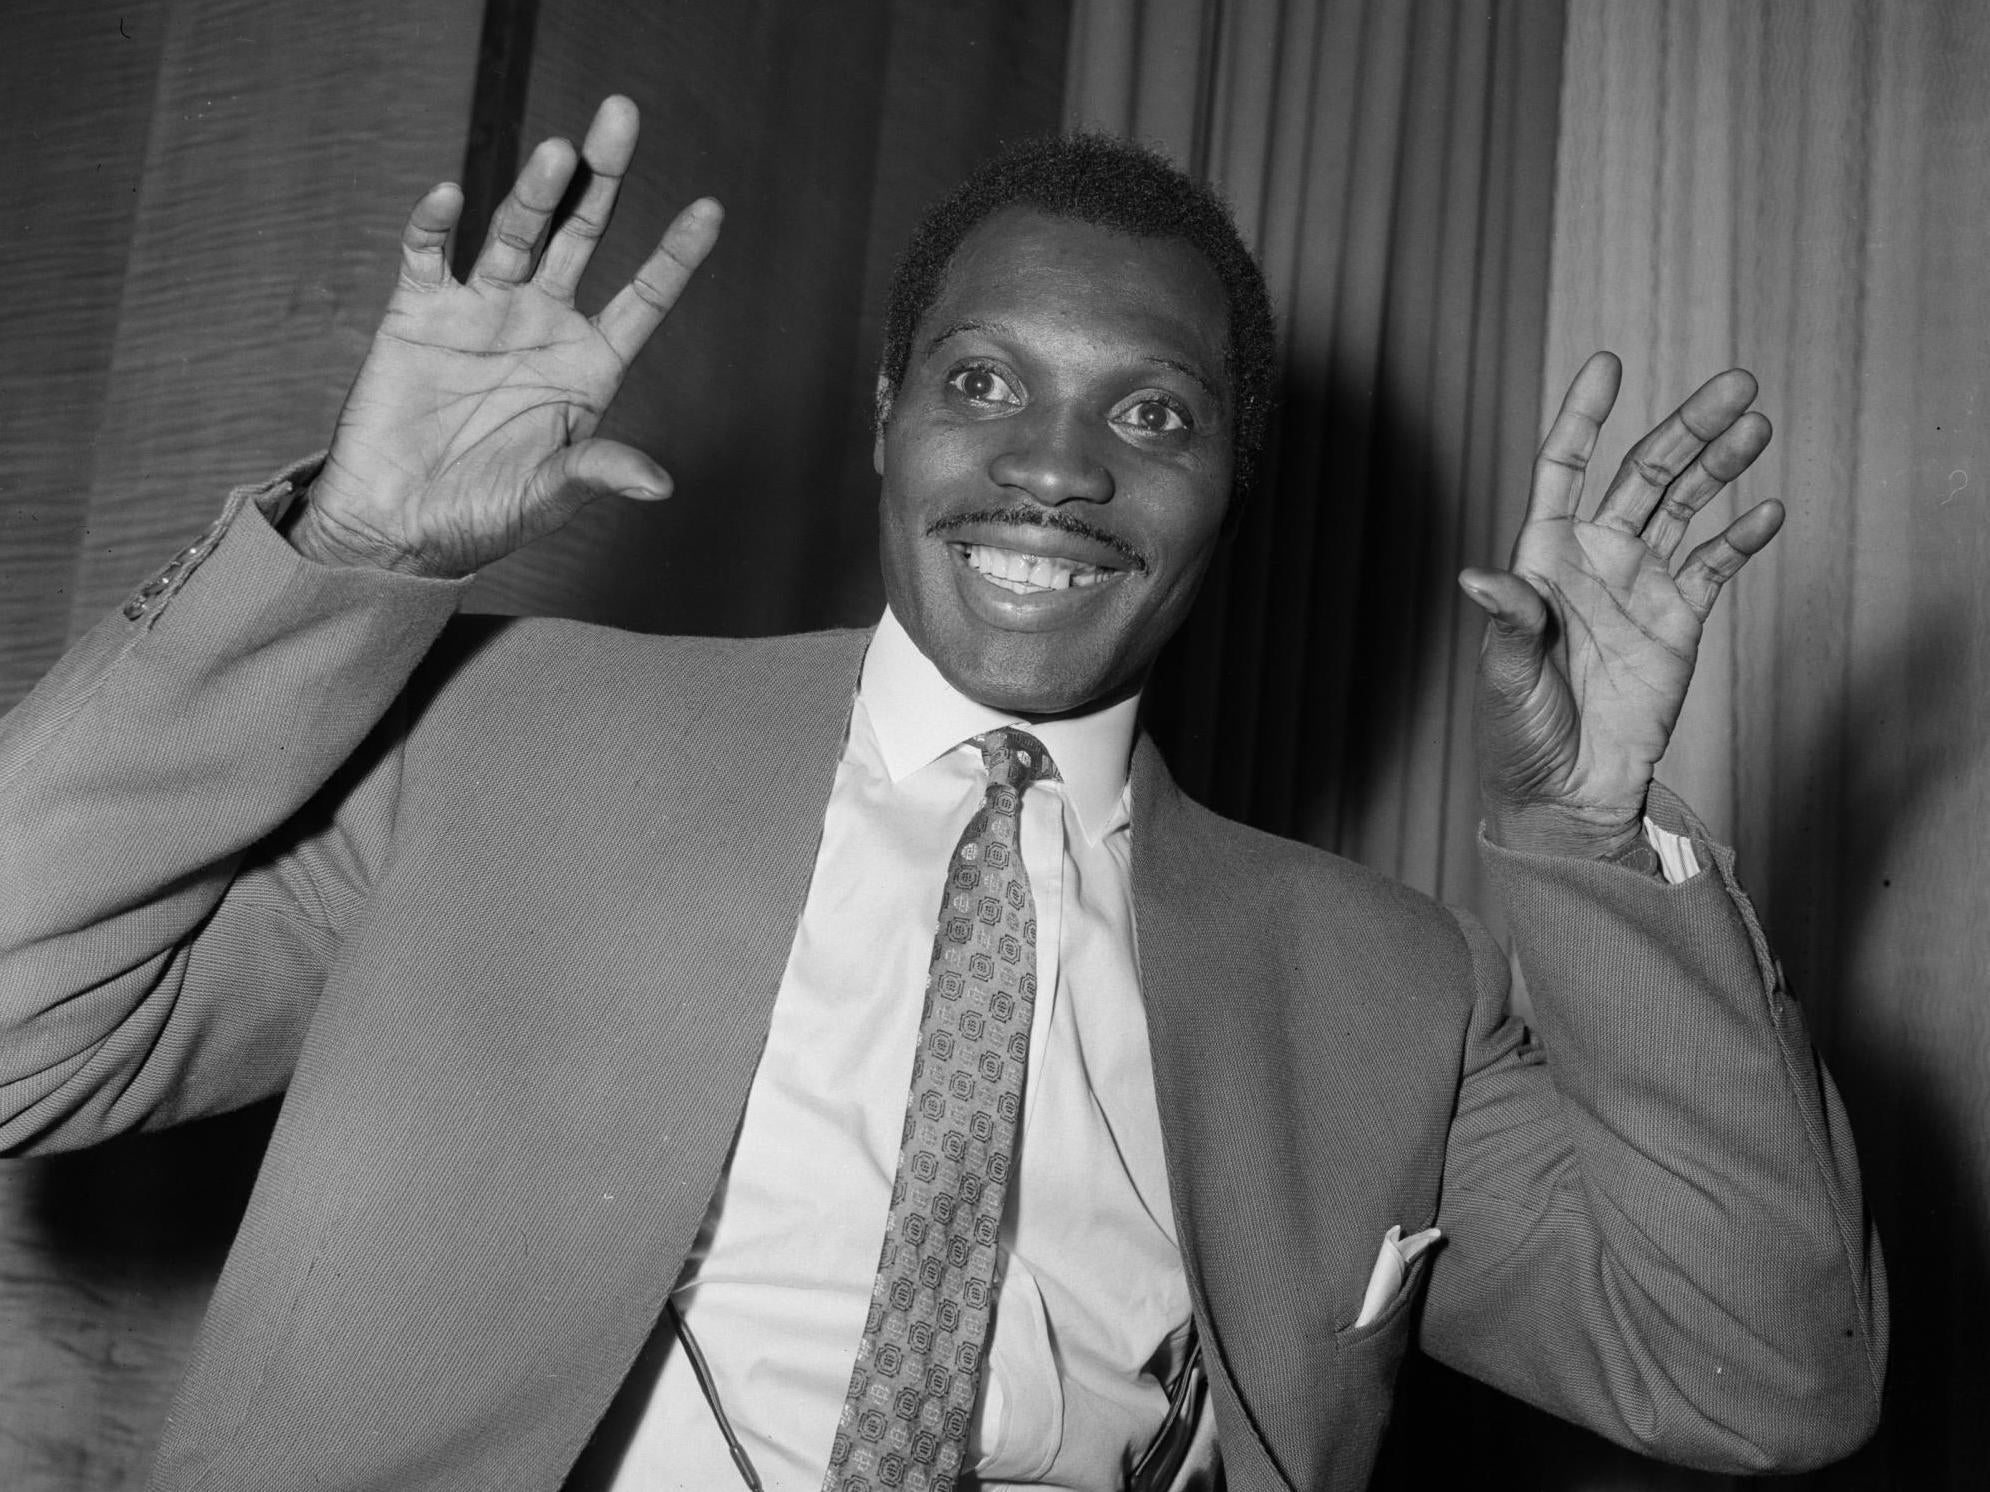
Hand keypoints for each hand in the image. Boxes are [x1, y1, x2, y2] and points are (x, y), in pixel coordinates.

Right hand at [290, 96, 721, 576]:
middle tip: (621, 116)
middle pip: (582, 236)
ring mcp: (483, 311)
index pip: (644, 298)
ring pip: (516, 234)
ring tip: (558, 153)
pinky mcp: (419, 312)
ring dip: (535, 193)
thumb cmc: (482, 517)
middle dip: (602, 178)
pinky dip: (436, 224)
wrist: (396, 525)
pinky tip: (452, 197)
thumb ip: (599, 473)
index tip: (710, 208)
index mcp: (588, 366)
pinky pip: (429, 255)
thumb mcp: (550, 498)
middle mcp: (543, 325)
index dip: (675, 255)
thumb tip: (660, 484)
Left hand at [1459, 352, 1781, 859]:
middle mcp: (1594, 558)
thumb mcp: (1506, 676)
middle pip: (1644, 474)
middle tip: (1737, 385)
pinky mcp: (1679, 620)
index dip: (1583, 416)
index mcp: (1542, 557)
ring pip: (1687, 506)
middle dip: (1687, 428)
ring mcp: (1640, 585)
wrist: (1566, 793)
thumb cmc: (1518, 735)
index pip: (1563, 467)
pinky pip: (1715, 565)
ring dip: (1723, 465)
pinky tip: (1769, 510)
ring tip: (1758, 425)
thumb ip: (1509, 622)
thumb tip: (1477, 578)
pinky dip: (1743, 537)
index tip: (1610, 364)